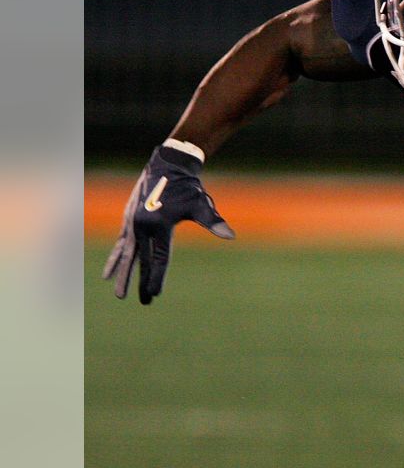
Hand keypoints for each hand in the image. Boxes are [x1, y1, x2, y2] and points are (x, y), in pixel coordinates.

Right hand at [102, 144, 234, 303]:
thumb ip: (212, 221)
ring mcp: (132, 223)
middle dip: (141, 282)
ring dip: (124, 274)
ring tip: (119, 294)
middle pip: (142, 260)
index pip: (159, 258)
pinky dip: (116, 259)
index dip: (157, 277)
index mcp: (158, 224)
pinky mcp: (129, 220)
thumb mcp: (201, 204)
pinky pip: (122, 245)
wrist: (169, 164)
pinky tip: (108, 272)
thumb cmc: (188, 186)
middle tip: (142, 303)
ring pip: (128, 255)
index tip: (155, 295)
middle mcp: (141, 225)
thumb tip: (230, 236)